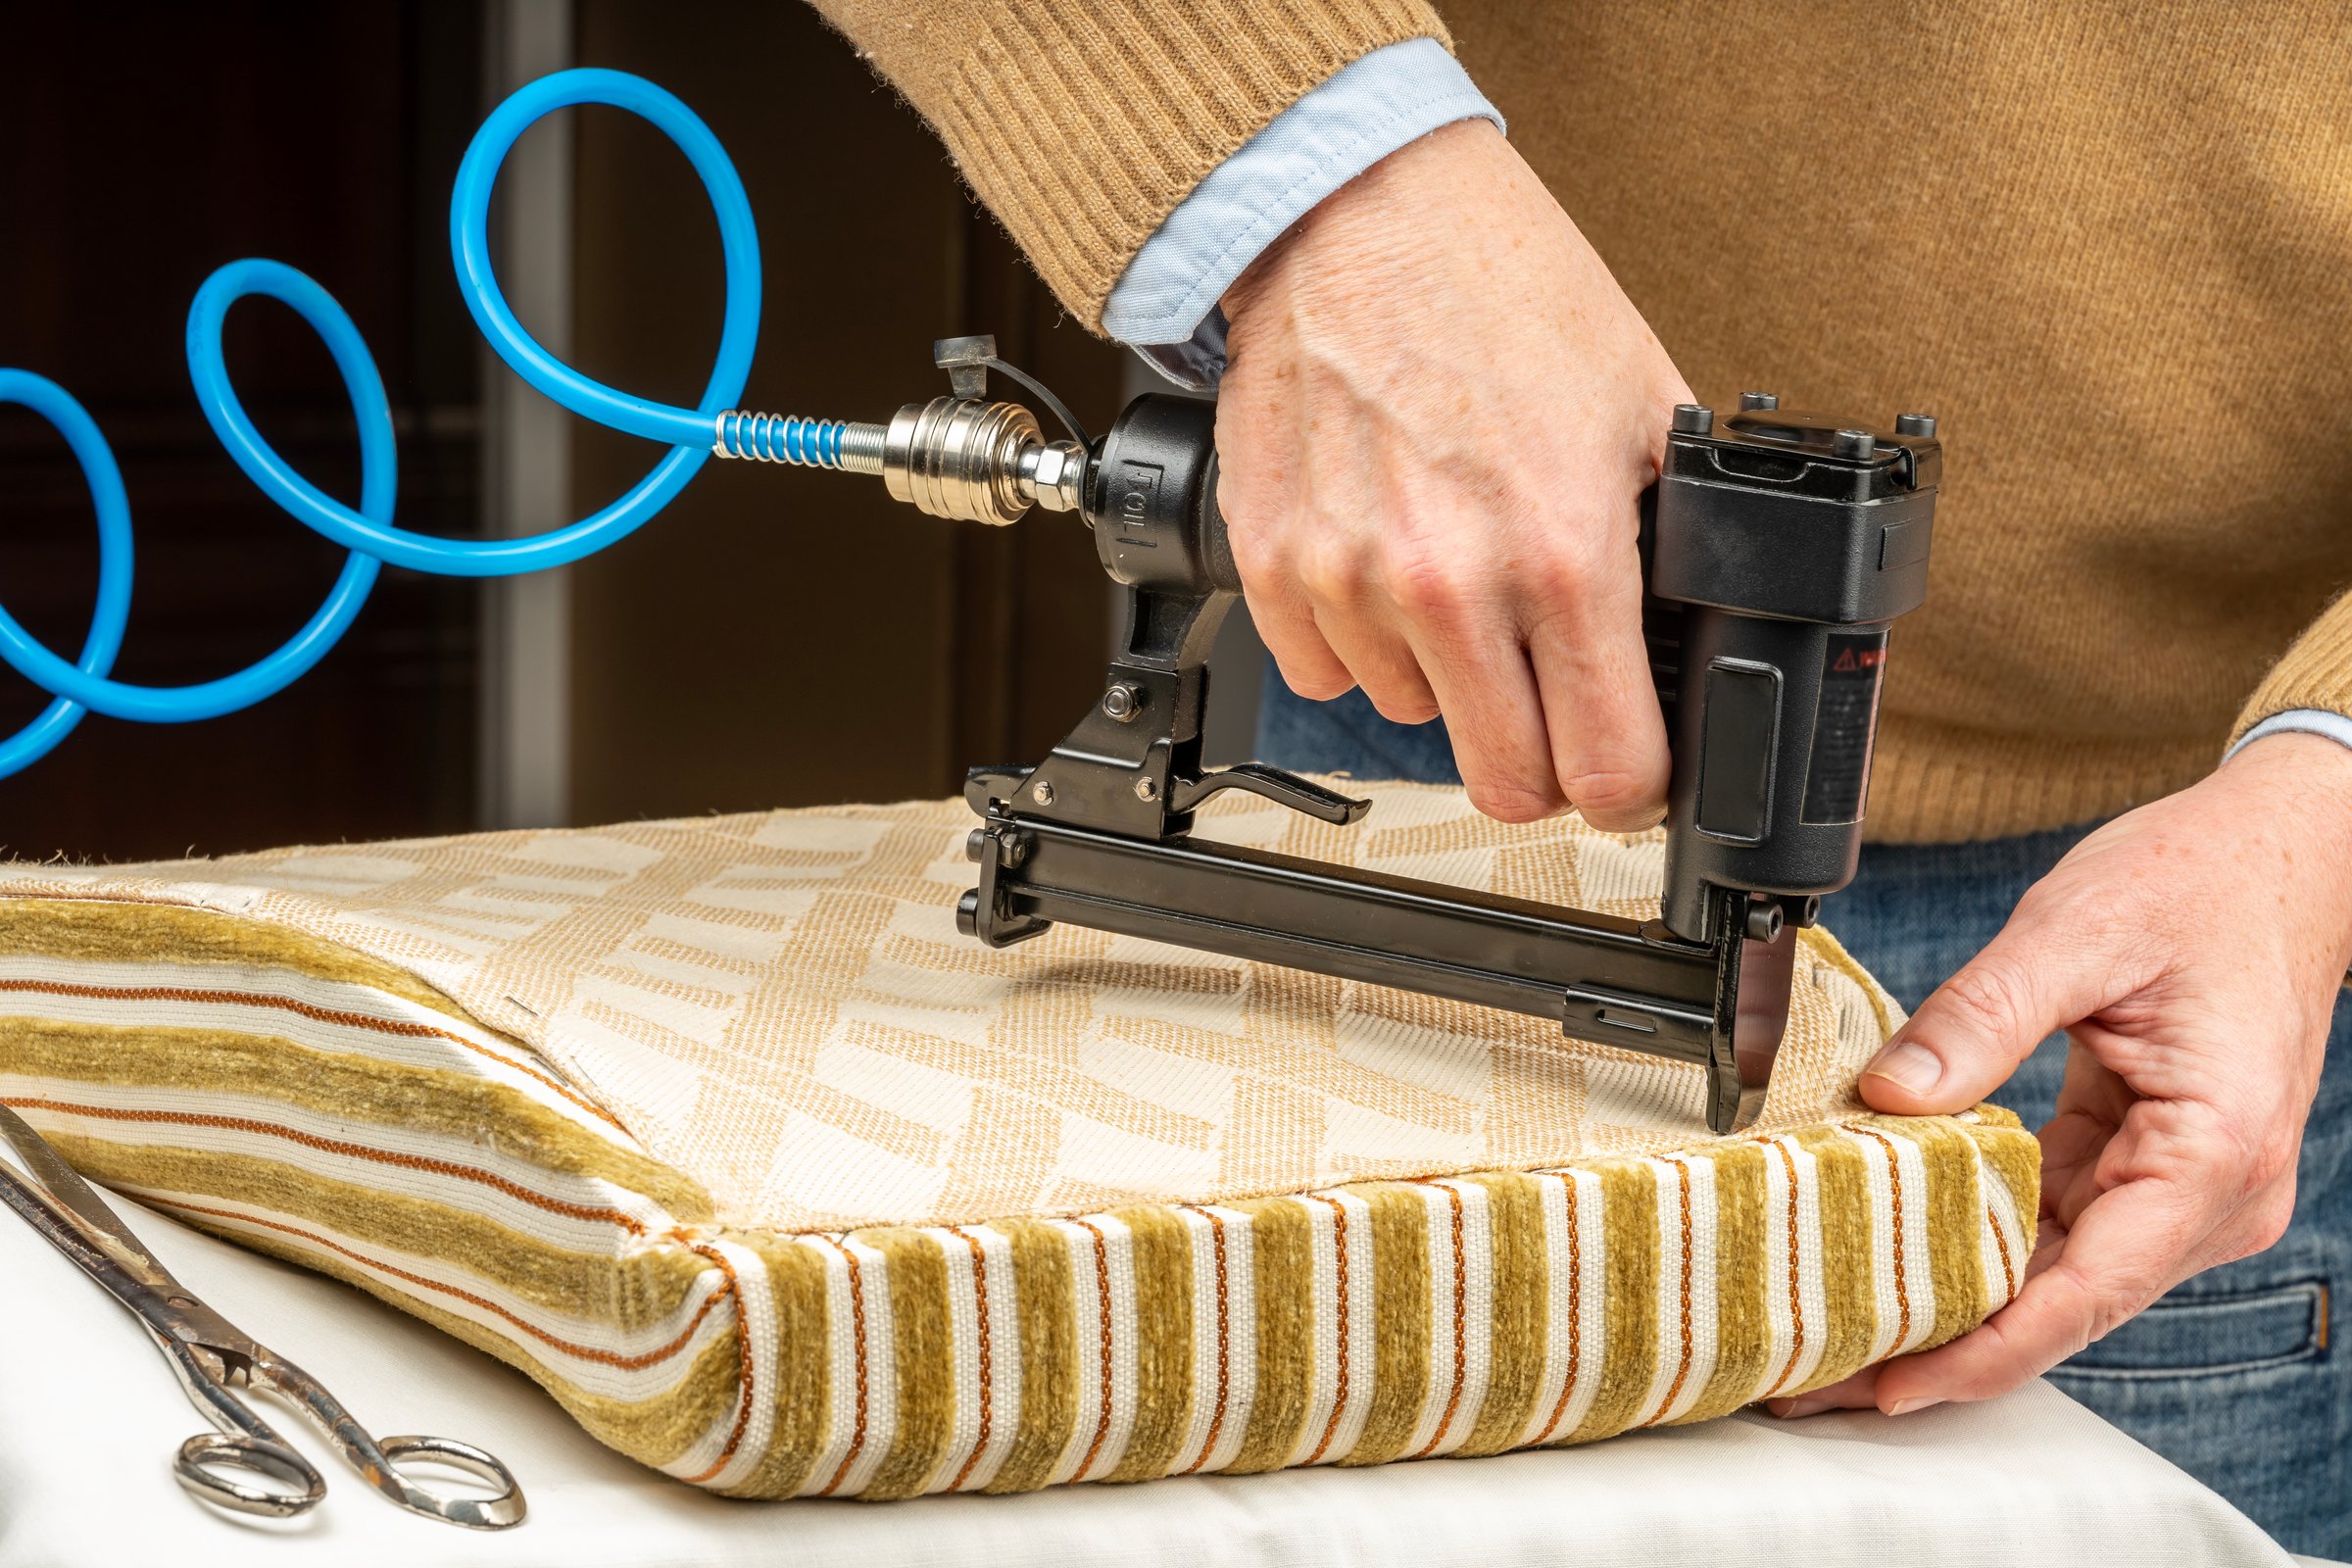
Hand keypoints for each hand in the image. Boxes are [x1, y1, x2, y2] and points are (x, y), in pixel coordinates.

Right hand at [1215, 120, 1689, 826]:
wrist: (1358, 215)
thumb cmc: (1500, 288)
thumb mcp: (1645, 401)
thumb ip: (1674, 532)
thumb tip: (1698, 628)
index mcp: (1566, 554)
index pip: (1609, 768)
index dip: (1632, 783)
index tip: (1628, 763)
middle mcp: (1452, 586)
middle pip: (1507, 786)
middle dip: (1541, 759)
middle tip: (1548, 700)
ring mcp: (1350, 584)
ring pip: (1414, 720)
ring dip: (1444, 676)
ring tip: (1456, 573)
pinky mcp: (1274, 569)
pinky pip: (1326, 672)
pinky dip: (1360, 641)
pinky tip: (1385, 560)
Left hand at [1769, 732, 2351, 1418]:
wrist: (2280, 855)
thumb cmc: (2204, 883)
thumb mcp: (2075, 930)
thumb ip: (1980, 1015)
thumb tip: (1891, 1096)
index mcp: (2211, 1152)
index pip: (2088, 1290)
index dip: (1985, 1349)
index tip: (1895, 1382)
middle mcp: (2208, 1195)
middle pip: (2062, 1303)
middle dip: (1943, 1344)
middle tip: (1819, 1372)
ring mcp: (2179, 1186)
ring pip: (2052, 1272)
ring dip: (1952, 1300)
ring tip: (1838, 1325)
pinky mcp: (2144, 1162)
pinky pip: (2052, 1222)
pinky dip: (1977, 1241)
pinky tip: (1894, 1251)